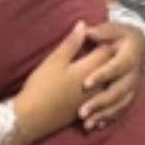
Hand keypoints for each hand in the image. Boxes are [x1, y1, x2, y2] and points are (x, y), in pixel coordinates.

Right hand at [14, 23, 108, 144]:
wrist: (32, 118)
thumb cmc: (42, 87)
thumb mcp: (55, 61)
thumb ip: (71, 43)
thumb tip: (83, 25)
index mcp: (90, 69)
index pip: (107, 49)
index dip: (106, 38)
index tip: (102, 32)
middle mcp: (98, 85)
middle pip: (111, 66)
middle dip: (110, 54)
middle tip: (104, 44)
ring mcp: (95, 99)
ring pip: (110, 83)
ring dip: (108, 73)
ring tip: (103, 63)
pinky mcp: (89, 110)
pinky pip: (104, 97)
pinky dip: (104, 88)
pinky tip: (97, 85)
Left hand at [78, 22, 144, 131]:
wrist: (138, 44)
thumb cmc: (121, 35)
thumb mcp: (112, 29)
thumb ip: (100, 31)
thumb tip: (84, 27)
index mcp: (129, 56)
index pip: (116, 66)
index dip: (102, 75)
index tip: (85, 83)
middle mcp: (133, 74)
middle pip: (118, 91)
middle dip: (100, 102)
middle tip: (81, 112)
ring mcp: (132, 87)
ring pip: (119, 104)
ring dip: (103, 114)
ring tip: (86, 123)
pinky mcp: (128, 95)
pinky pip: (120, 110)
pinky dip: (108, 118)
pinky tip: (95, 126)